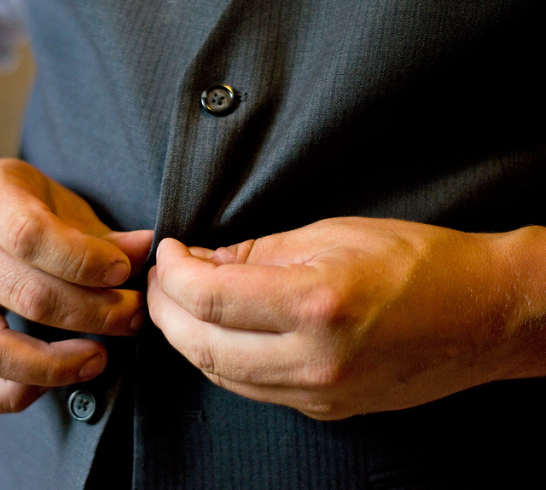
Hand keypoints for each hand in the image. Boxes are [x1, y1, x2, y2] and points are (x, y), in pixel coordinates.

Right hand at [0, 158, 152, 412]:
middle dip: (93, 314)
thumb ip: (100, 233)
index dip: (85, 262)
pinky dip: (14, 394)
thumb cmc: (11, 206)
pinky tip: (54, 380)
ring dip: (54, 364)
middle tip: (133, 318)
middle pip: (24, 295)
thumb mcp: (55, 200)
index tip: (125, 272)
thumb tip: (145, 251)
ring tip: (99, 359)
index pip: (31, 237)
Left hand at [148, 217, 529, 419]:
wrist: (483, 314)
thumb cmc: (419, 263)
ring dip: (187, 338)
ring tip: (177, 303)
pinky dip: (220, 359)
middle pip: (202, 344)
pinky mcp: (325, 408)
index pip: (210, 297)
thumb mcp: (333, 234)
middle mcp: (314, 359)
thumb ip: (257, 251)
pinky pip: (251, 388)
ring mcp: (320, 392)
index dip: (173, 273)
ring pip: (220, 374)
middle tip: (159, 279)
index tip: (168, 253)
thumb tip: (204, 261)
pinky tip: (214, 332)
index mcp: (316, 304)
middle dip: (165, 309)